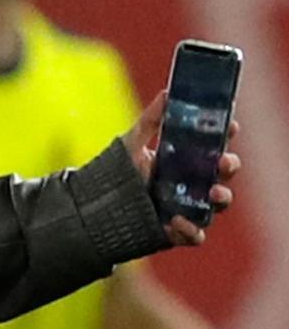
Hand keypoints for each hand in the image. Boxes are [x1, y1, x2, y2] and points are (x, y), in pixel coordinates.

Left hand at [123, 91, 241, 247]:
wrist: (98, 211)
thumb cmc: (119, 175)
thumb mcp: (132, 144)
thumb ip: (150, 120)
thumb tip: (166, 94)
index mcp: (187, 159)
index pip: (215, 145)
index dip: (227, 135)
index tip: (231, 125)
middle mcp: (193, 183)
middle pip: (224, 174)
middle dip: (229, 165)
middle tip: (223, 161)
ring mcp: (188, 207)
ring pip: (217, 204)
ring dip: (222, 197)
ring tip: (213, 192)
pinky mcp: (178, 231)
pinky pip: (195, 234)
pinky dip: (191, 229)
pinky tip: (176, 220)